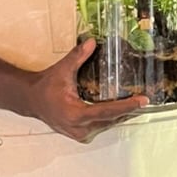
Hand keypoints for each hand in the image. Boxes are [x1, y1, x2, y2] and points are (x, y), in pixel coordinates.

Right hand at [27, 37, 147, 142]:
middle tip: (145, 100)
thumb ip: (77, 56)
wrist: (32, 100)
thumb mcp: (62, 70)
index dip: (126, 106)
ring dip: (121, 115)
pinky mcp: (80, 133)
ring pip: (107, 125)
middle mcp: (78, 128)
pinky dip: (111, 117)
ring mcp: (79, 133)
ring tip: (137, 103)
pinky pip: (101, 126)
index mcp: (75, 114)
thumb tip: (91, 42)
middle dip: (128, 110)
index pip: (106, 111)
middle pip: (110, 120)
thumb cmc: (45, 87)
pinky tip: (122, 109)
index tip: (142, 101)